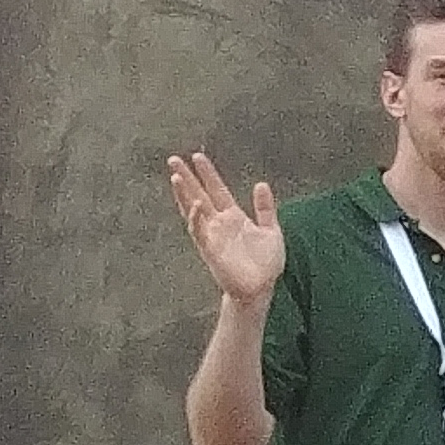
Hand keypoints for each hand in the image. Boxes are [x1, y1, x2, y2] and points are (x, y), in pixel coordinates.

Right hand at [168, 153, 284, 304]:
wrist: (261, 288)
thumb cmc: (265, 263)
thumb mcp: (271, 231)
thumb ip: (265, 208)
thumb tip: (261, 184)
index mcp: (233, 217)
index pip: (217, 190)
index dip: (207, 174)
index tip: (197, 156)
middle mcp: (218, 223)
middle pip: (198, 195)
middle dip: (186, 178)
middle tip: (173, 159)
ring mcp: (212, 236)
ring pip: (193, 210)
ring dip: (184, 194)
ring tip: (175, 176)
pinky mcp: (210, 249)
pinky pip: (200, 231)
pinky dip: (197, 218)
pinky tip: (196, 204)